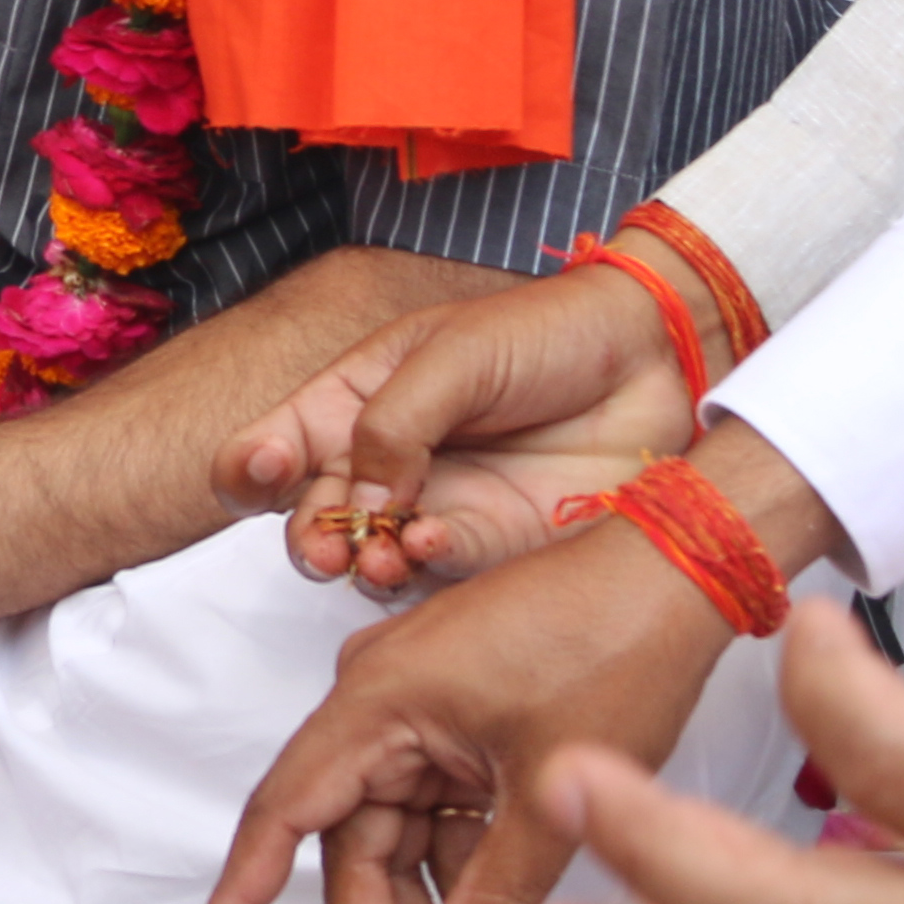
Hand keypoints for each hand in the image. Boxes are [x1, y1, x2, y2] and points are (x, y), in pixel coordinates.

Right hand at [187, 522, 733, 903]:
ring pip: (396, 830)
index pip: (285, 813)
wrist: (679, 565)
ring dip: (421, 899)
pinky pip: (437, 806)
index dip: (243, 892)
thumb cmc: (616, 640)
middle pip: (346, 837)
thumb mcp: (555, 786)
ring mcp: (421, 706)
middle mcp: (382, 700)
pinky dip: (458, 862)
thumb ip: (498, 888)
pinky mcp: (461, 717)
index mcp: (378, 700)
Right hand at [216, 262, 691, 591]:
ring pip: (370, 555)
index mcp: (357, 399)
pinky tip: (431, 542)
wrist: (651, 359)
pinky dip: (425, 563)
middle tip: (326, 543)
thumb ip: (394, 423)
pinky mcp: (492, 543)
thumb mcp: (452, 354)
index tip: (266, 472)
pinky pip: (440, 567)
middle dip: (308, 536)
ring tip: (374, 556)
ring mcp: (437, 505)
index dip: (252, 467)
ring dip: (360, 562)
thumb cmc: (545, 335)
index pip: (278, 443)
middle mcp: (388, 460)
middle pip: (314, 516)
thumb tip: (363, 499)